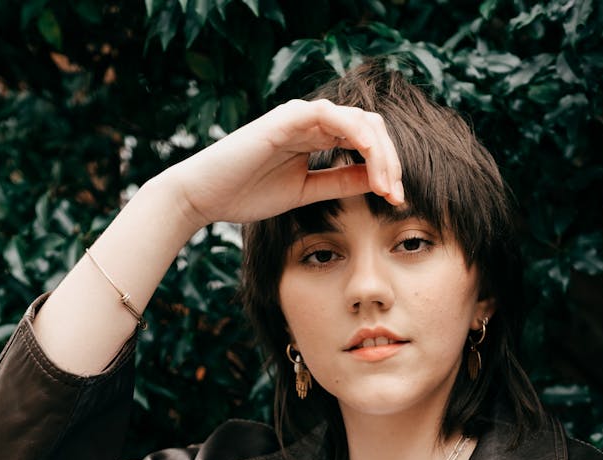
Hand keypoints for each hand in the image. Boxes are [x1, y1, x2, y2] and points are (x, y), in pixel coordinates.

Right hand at [171, 98, 404, 229]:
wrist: (206, 196)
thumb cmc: (247, 194)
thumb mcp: (306, 192)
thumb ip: (339, 182)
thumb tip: (378, 182)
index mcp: (317, 137)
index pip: (366, 142)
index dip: (387, 168)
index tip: (395, 200)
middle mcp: (313, 121)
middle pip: (371, 128)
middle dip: (392, 162)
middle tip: (397, 197)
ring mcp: (301, 116)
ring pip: (361, 121)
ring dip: (382, 155)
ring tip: (387, 188)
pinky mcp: (289, 118)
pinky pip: (335, 117)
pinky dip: (359, 138)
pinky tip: (370, 165)